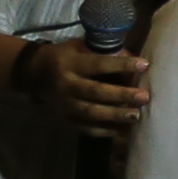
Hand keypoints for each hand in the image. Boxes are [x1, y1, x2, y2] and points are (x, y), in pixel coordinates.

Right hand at [12, 32, 149, 140]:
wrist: (33, 74)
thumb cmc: (63, 57)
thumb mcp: (78, 47)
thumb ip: (102, 52)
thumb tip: (132, 59)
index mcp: (71, 63)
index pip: (98, 64)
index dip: (121, 65)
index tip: (144, 65)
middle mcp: (67, 85)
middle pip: (95, 92)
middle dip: (121, 95)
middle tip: (144, 97)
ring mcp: (64, 104)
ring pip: (90, 112)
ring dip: (115, 115)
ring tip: (136, 116)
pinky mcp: (63, 118)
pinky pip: (85, 128)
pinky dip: (104, 131)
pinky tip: (122, 131)